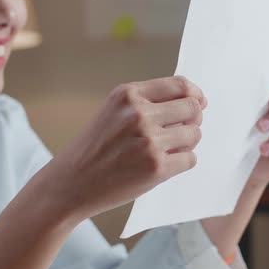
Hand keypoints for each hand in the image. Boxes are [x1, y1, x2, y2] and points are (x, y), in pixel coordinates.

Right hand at [45, 76, 206, 219]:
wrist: (71, 183)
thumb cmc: (95, 148)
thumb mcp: (114, 112)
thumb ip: (148, 102)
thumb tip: (195, 100)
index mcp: (128, 94)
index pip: (180, 85)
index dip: (194, 94)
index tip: (198, 102)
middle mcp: (139, 114)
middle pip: (192, 107)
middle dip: (193, 119)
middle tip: (181, 131)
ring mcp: (149, 141)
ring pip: (194, 134)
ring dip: (187, 143)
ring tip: (168, 150)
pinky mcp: (156, 168)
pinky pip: (190, 159)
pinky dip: (182, 162)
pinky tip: (164, 165)